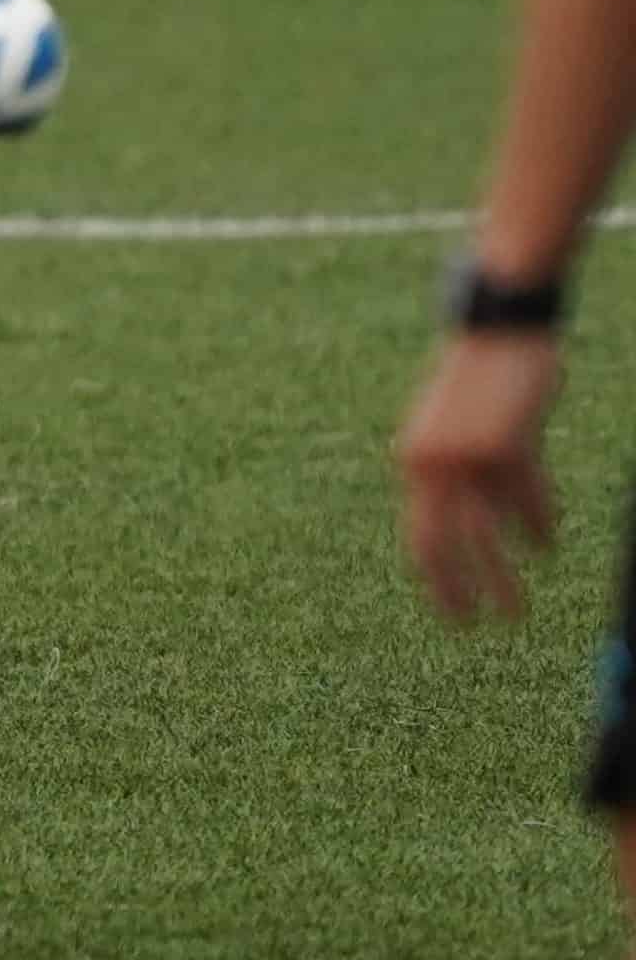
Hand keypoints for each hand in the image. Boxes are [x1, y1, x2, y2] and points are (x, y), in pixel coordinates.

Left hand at [399, 329, 563, 619]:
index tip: (449, 613)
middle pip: (443, 545)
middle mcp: (433, 463)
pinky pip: (528, 502)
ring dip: (502, 578)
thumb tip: (473, 527)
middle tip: (472, 627)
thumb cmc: (476, 383)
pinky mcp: (507, 446)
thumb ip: (455, 473)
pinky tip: (545, 546)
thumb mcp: (453, 431)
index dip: (435, 578)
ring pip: (488, 535)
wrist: (496, 332)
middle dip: (459, 590)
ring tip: (516, 612)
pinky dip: (538, 526)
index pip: (419, 536)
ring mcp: (468, 456)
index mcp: (414, 459)